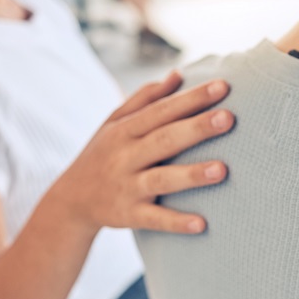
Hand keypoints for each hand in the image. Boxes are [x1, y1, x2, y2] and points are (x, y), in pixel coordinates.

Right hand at [47, 71, 233, 233]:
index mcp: (125, 129)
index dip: (192, 98)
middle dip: (196, 128)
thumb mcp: (114, 123)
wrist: (70, 201)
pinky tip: (202, 224)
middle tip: (228, 118)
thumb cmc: (103, 154)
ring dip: (191, 175)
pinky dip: (176, 222)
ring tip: (223, 169)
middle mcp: (125, 156)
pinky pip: (154, 219)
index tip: (223, 86)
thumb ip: (146, 99)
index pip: (162, 110)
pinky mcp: (128, 215)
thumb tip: (177, 74)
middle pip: (164, 139)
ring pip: (161, 179)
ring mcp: (127, 187)